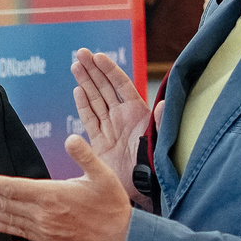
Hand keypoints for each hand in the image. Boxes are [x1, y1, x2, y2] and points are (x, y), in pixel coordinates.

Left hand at [0, 135, 135, 240]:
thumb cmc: (113, 206)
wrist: (122, 240)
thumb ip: (85, 155)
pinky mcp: (48, 239)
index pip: (13, 189)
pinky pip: (18, 230)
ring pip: (7, 218)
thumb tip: (71, 138)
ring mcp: (44, 229)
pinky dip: (0, 225)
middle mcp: (43, 214)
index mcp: (53, 196)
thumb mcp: (104, 175)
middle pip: (4, 204)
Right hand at [69, 49, 150, 204]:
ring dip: (85, 82)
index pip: (121, 85)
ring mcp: (110, 129)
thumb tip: (165, 104)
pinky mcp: (99, 143)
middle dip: (93, 69)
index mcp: (137, 113)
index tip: (98, 56)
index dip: (110, 70)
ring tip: (76, 65)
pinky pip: (89, 120)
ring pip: (94, 100)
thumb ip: (162, 122)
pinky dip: (83, 105)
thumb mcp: (162, 140)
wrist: (146, 187)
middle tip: (81, 52)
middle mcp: (122, 117)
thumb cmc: (158, 163)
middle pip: (104, 88)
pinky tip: (77, 91)